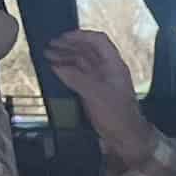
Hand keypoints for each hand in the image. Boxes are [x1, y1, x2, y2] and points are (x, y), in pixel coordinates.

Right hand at [43, 28, 148, 159]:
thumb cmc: (117, 116)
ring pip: (82, 62)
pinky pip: (79, 75)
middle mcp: (108, 70)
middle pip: (88, 50)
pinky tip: (56, 70)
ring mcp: (101, 80)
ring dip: (66, 57)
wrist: (126, 139)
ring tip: (48, 56)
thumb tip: (57, 66)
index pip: (99, 41)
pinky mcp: (95, 92)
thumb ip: (76, 78)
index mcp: (114, 65)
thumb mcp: (96, 95)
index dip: (81, 36)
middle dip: (69, 46)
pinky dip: (67, 71)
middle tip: (50, 46)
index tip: (63, 37)